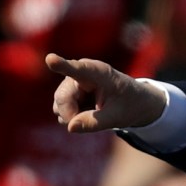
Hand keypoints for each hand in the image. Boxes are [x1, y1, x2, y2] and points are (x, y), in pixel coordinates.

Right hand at [46, 53, 166, 132]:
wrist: (134, 101)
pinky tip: (88, 112)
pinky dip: (72, 117)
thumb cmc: (128, 104)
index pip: (79, 69)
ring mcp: (71, 83)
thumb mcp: (118, 117)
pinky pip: (60, 111)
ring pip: (58, 105)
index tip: (50, 59)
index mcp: (99, 73)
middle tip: (91, 122)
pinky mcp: (67, 93)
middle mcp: (81, 73)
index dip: (62, 64)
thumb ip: (95, 122)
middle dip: (70, 115)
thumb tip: (70, 127)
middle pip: (62, 97)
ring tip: (96, 112)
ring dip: (73, 116)